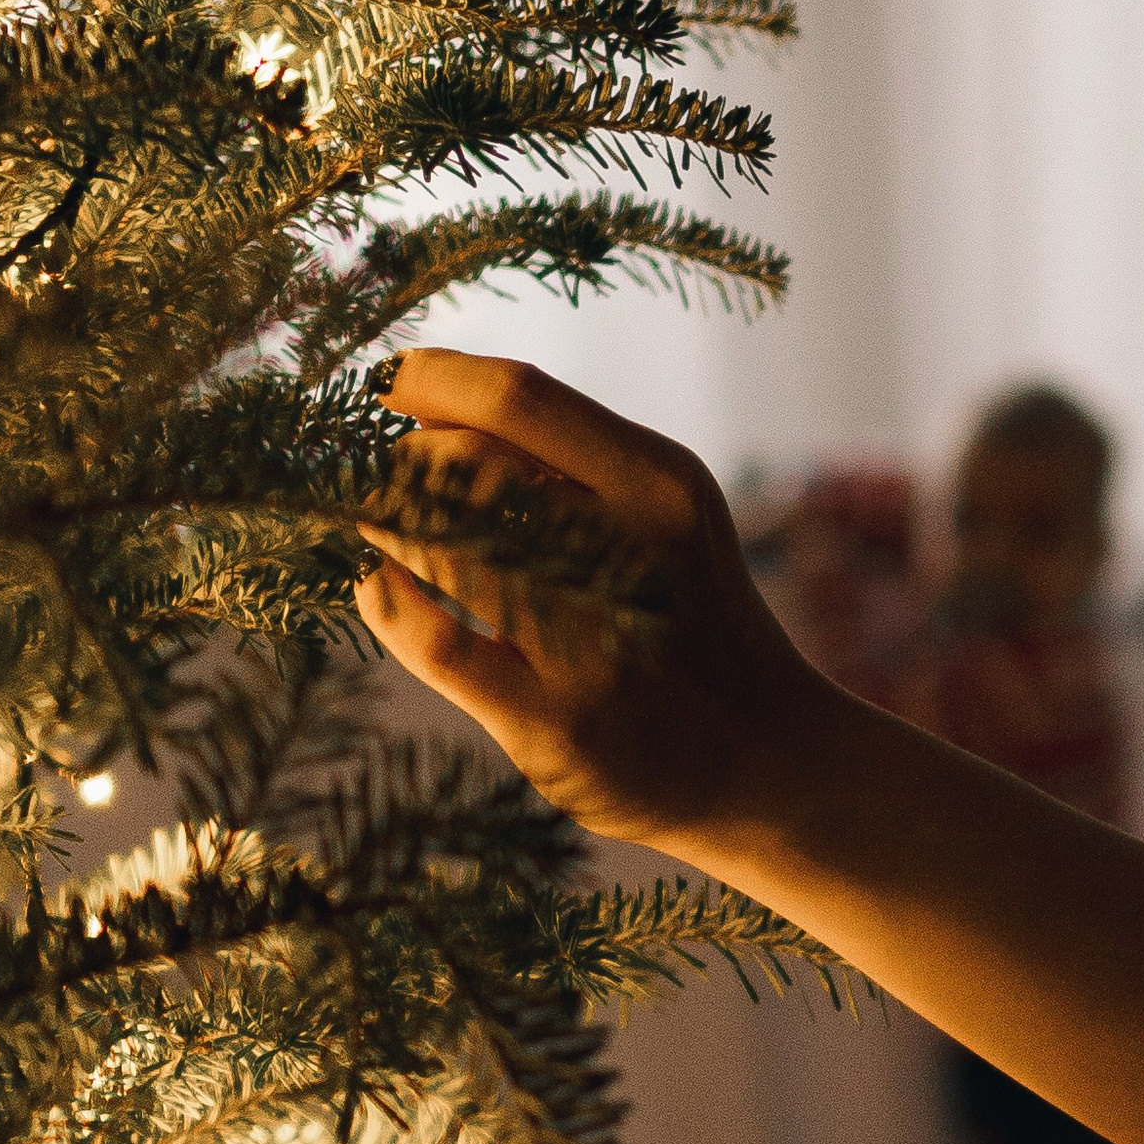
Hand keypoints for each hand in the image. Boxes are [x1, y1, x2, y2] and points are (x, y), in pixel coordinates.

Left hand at [357, 352, 828, 857]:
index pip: (516, 397)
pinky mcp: (555, 723)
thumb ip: (573, 460)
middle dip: (400, 461)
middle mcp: (633, 551)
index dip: (428, 380)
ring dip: (383, 522)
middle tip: (380, 474)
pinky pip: (435, 643)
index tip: (389, 385)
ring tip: (376, 521)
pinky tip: (381, 586)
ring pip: (440, 544)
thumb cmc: (690, 619)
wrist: (768, 763)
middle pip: (465, 464)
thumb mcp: (667, 516)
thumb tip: (432, 403)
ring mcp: (592, 641)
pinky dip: (387, 601)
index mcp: (661, 482)